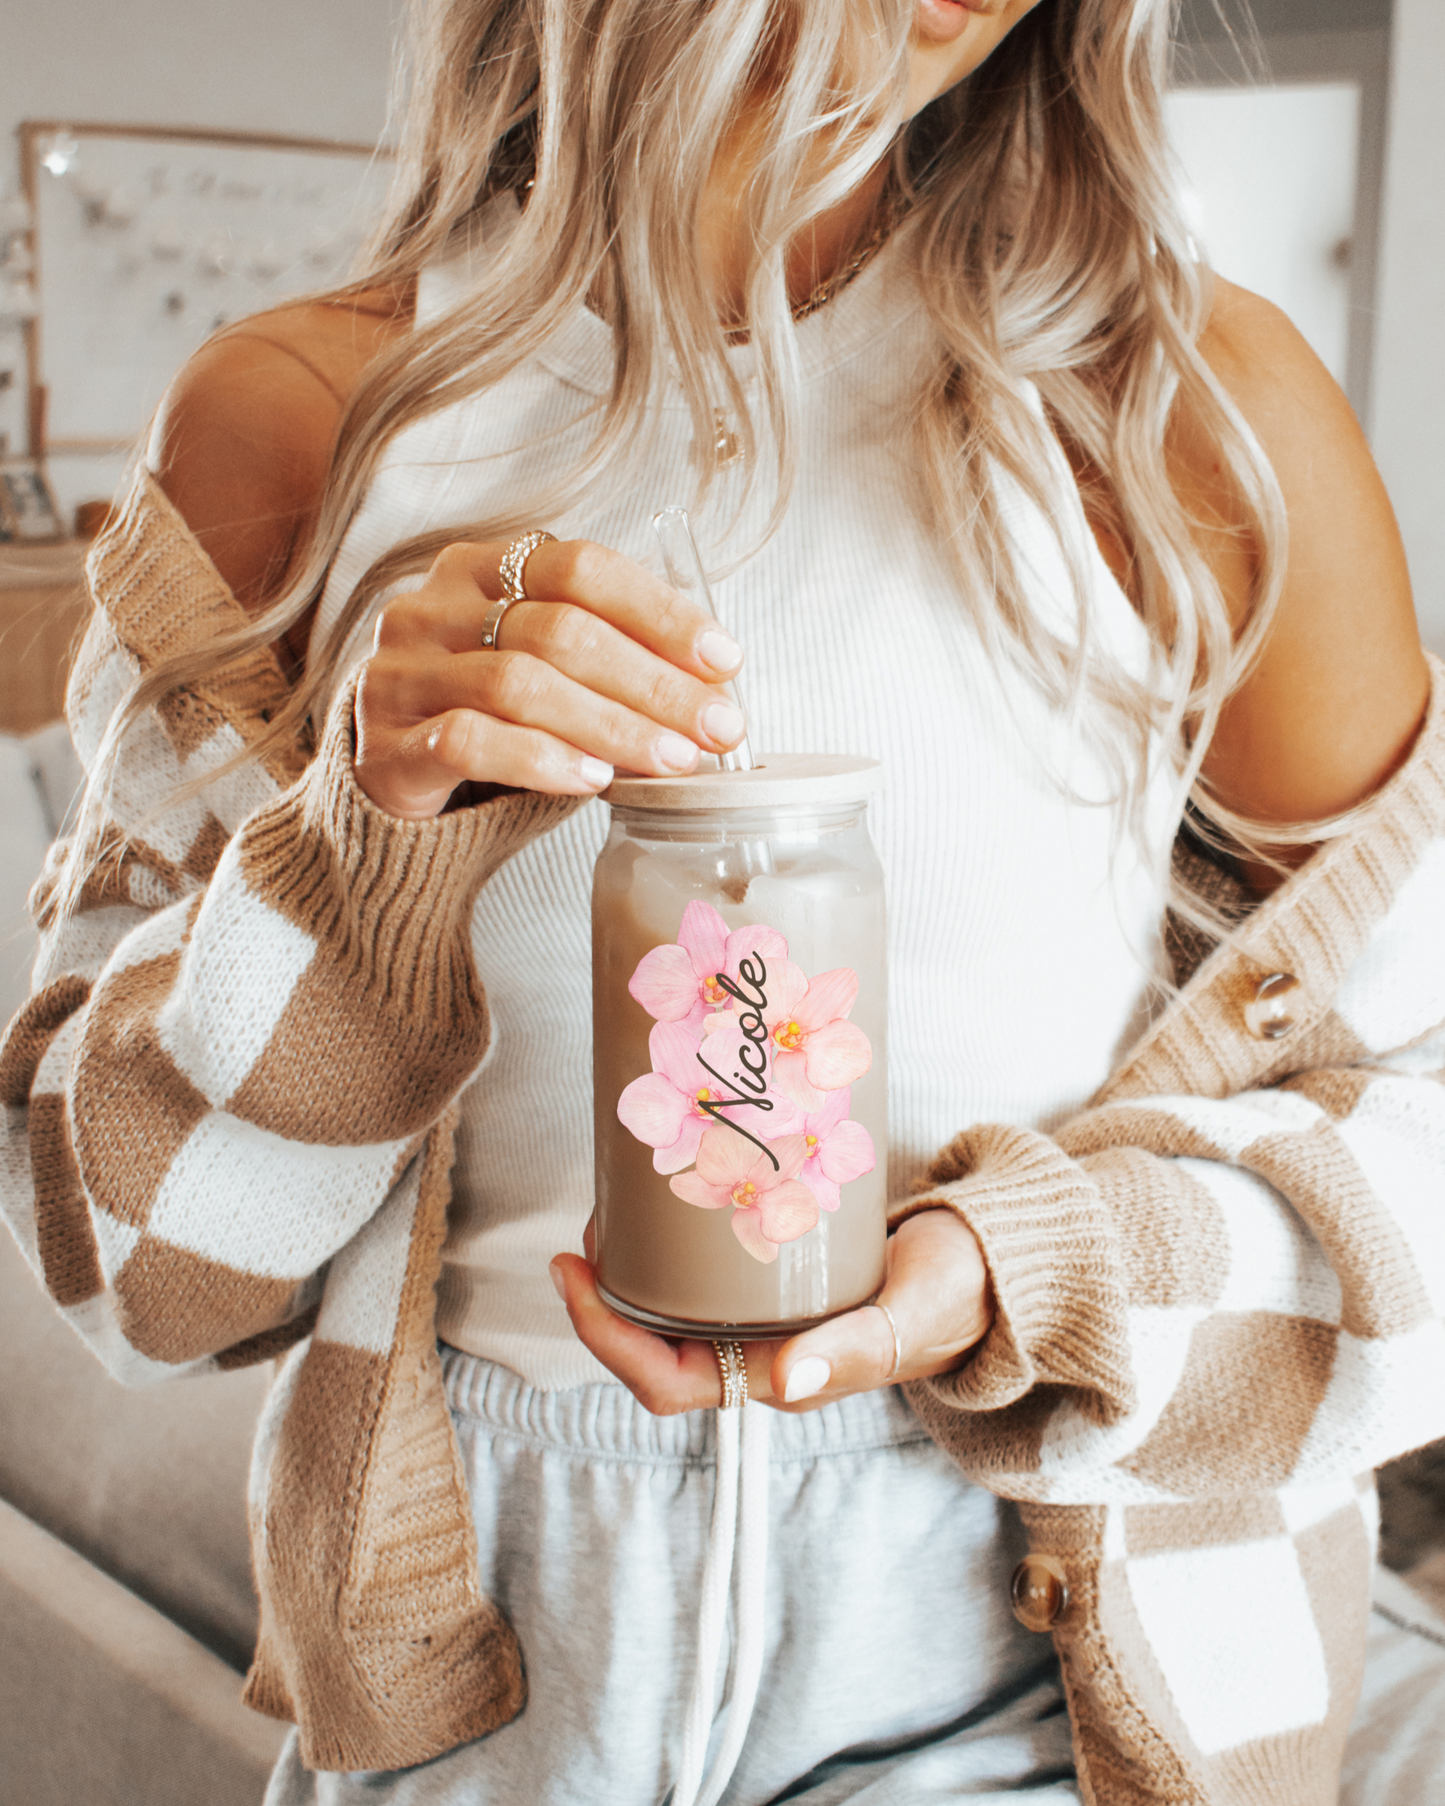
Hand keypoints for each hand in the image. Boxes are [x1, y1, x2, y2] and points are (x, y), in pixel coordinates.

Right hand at [353, 537, 747, 818]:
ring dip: (612, 725)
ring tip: (671, 759)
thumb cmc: (486, 714)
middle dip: (652, 682)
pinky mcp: (384, 744)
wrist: (386, 777)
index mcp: (480, 568)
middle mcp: (433, 607)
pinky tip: (593, 778)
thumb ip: (611, 660)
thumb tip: (714, 688)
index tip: (724, 658)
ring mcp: (402, 672)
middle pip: (559, 630)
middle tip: (716, 725)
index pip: (580, 567)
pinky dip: (542, 759)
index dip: (659, 610)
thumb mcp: (544, 667)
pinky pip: (470, 740)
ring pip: (520, 685)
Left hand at [549, 1207, 992, 1414]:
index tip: (572, 1270)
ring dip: (635, 1262)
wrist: (993, 1267)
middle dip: (606, 1291)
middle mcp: (761, 1351)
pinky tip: (673, 1185)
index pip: (666, 1381)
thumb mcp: (915, 1312)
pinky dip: (675, 1237)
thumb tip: (789, 1378)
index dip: (606, 1336)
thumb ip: (862, 1345)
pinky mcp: (776, 1278)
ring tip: (619, 1200)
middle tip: (592, 1221)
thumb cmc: (959, 1292)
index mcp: (781, 1375)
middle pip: (652, 1341)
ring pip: (673, 1303)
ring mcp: (766, 1317)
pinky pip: (706, 1270)